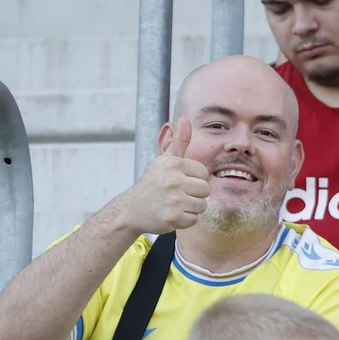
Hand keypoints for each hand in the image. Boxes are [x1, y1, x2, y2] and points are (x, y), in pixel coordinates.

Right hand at [120, 118, 210, 233]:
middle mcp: (173, 181)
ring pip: (202, 205)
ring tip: (175, 204)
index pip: (203, 173)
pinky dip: (185, 220)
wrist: (132, 209)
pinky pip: (195, 219)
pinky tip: (172, 214)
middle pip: (206, 189)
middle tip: (177, 194)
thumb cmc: (153, 183)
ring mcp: (173, 200)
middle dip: (195, 194)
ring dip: (191, 208)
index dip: (194, 179)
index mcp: (173, 164)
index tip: (179, 181)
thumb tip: (185, 119)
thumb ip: (178, 142)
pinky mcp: (174, 218)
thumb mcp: (164, 160)